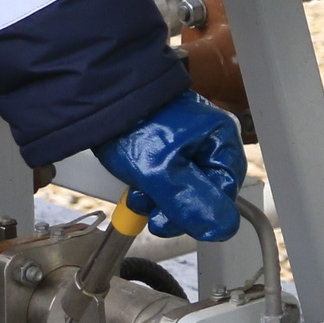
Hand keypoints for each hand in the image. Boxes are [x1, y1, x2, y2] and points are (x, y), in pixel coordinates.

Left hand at [94, 91, 247, 242]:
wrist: (98, 93)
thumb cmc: (132, 123)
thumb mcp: (161, 172)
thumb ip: (192, 204)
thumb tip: (223, 230)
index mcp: (220, 137)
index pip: (225, 192)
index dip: (199, 214)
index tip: (170, 223)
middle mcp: (210, 136)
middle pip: (204, 189)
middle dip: (175, 206)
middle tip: (151, 213)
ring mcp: (188, 137)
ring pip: (184, 184)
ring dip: (160, 198)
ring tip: (137, 194)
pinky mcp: (168, 140)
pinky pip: (169, 172)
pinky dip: (152, 184)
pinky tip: (135, 184)